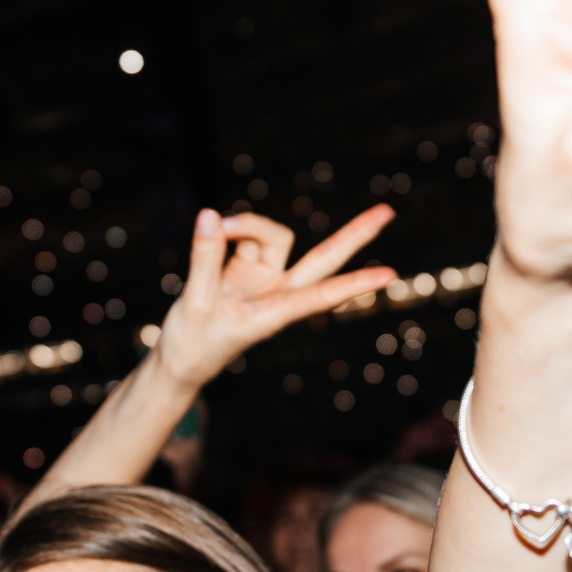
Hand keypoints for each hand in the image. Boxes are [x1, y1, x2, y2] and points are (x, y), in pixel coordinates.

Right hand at [153, 206, 397, 388]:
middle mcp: (277, 291)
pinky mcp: (245, 269)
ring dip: (248, 225)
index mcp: (275, 313)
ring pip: (272, 237)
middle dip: (354, 235)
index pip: (322, 295)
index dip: (355, 284)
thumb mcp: (196, 302)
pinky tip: (211, 231)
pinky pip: (245, 237)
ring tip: (217, 227)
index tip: (390, 276)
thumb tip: (211, 215)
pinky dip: (229, 230)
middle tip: (388, 212)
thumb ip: (205, 258)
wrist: (181, 359)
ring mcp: (264, 278)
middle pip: (324, 258)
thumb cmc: (194, 344)